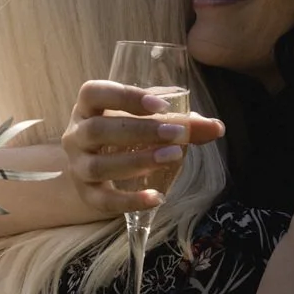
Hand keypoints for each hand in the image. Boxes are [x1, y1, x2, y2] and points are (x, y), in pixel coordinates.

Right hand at [62, 80, 224, 212]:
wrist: (97, 166)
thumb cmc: (125, 133)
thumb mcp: (148, 120)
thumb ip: (181, 122)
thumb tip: (217, 128)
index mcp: (88, 107)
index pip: (94, 93)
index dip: (125, 97)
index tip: (161, 106)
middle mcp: (75, 134)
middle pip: (97, 130)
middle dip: (139, 132)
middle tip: (176, 134)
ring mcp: (77, 165)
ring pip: (98, 166)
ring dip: (137, 162)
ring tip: (172, 158)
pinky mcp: (85, 193)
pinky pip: (103, 200)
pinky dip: (130, 200)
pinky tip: (157, 198)